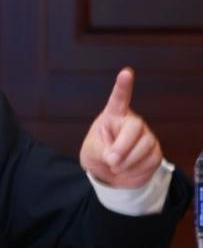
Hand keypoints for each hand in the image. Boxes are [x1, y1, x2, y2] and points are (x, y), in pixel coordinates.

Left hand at [79, 67, 162, 187]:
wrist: (110, 174)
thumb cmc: (98, 154)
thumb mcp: (91, 151)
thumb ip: (101, 151)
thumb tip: (115, 158)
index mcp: (112, 116)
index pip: (118, 99)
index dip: (123, 86)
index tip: (126, 73)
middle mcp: (131, 122)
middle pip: (135, 128)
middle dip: (122, 147)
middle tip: (111, 161)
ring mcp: (146, 135)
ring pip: (143, 146)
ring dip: (127, 162)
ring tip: (116, 166)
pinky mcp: (155, 150)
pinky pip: (150, 160)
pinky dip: (135, 169)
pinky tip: (128, 168)